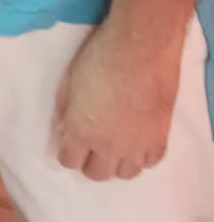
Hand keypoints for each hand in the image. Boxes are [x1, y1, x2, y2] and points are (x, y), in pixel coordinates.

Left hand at [52, 21, 181, 179]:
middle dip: (90, 161)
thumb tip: (63, 129)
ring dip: (117, 163)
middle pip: (96, 174)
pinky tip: (138, 143)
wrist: (141, 47)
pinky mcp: (160, 138)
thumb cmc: (100, 57)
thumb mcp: (70, 82)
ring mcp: (137, 146)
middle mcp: (108, 146)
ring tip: (116, 145)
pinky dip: (142, 156)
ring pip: (125, 174)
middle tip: (92, 144)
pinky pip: (150, 162)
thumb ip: (66, 111)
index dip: (68, 152)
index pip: (69, 161)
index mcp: (82, 132)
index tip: (70, 142)